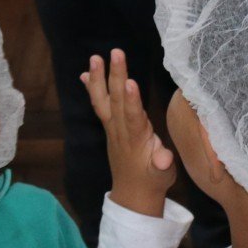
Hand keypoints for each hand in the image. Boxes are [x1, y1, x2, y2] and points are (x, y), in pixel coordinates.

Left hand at [83, 50, 175, 216]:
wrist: (133, 194)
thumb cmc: (153, 180)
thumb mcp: (163, 176)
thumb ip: (162, 164)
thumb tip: (163, 158)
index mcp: (136, 141)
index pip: (133, 118)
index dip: (132, 101)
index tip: (130, 82)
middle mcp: (121, 131)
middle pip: (118, 101)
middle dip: (117, 76)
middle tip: (116, 53)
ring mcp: (113, 128)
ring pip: (105, 101)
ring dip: (99, 79)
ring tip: (94, 58)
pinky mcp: (110, 127)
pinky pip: (100, 105)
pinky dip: (92, 89)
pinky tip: (84, 74)